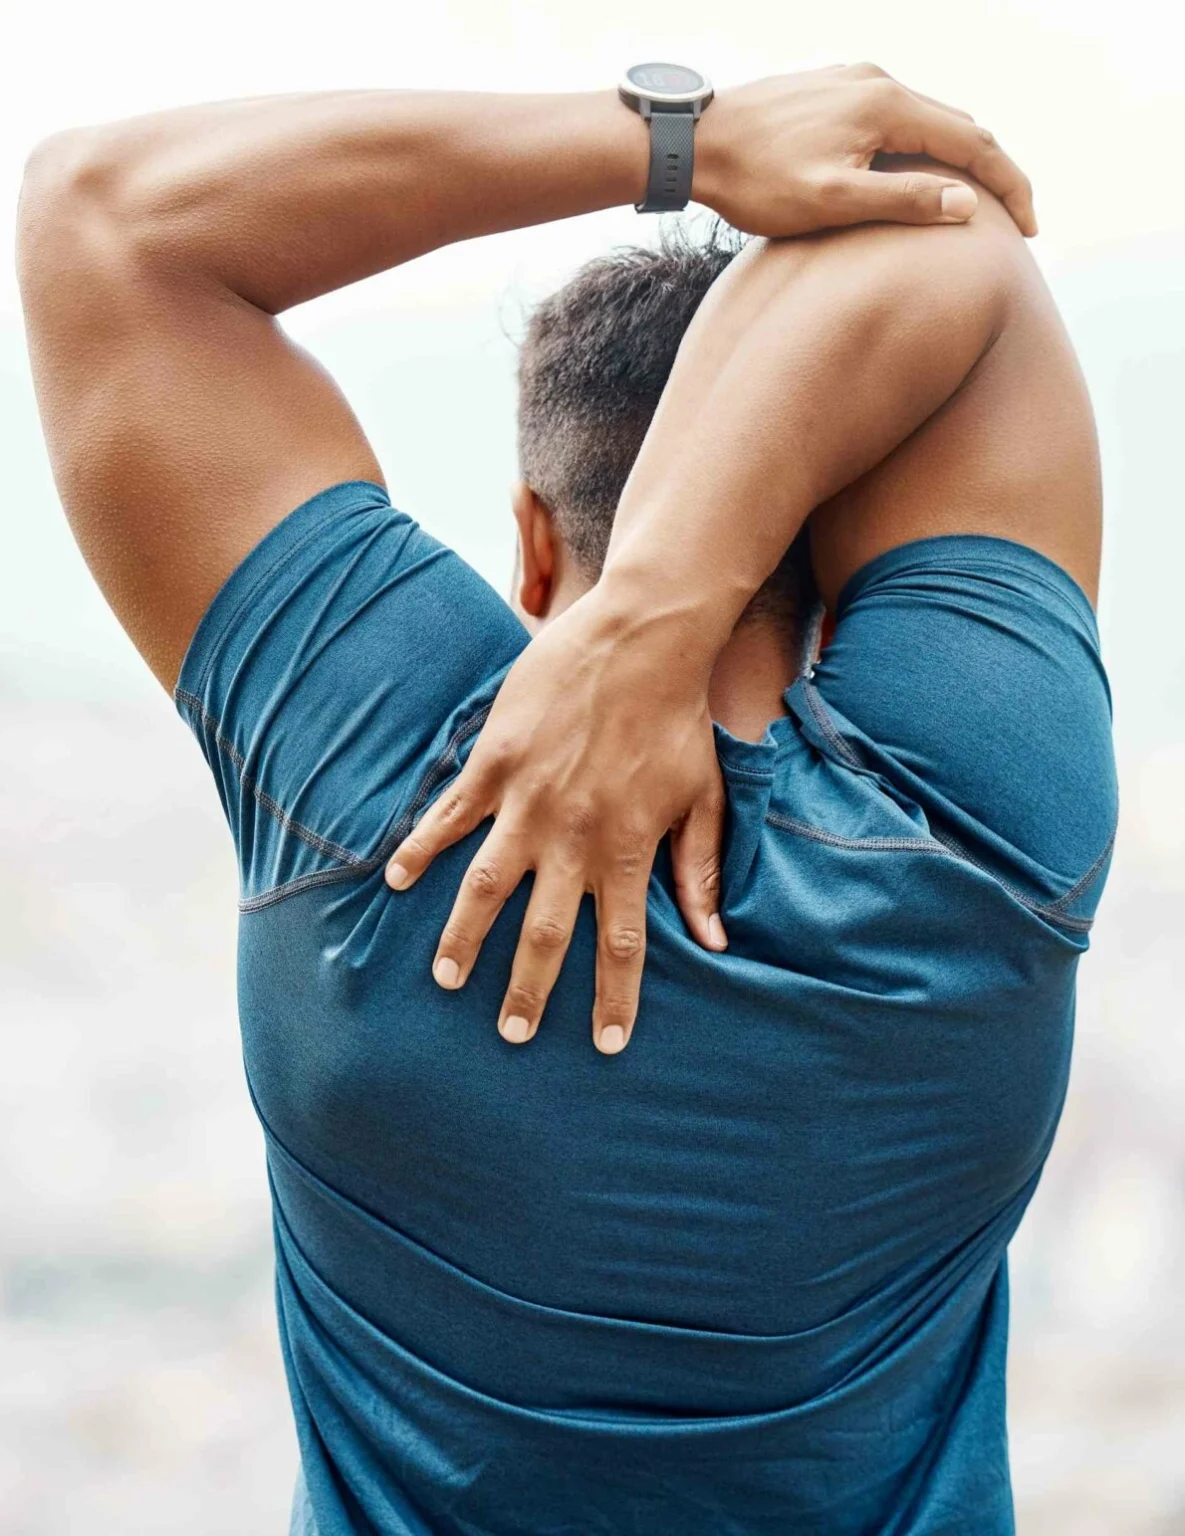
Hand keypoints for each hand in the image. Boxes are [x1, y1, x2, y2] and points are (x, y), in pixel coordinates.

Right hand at [385, 584, 726, 1053]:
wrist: (643, 640)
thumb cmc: (678, 720)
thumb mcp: (703, 798)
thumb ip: (700, 872)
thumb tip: (717, 939)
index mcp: (627, 850)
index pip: (621, 945)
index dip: (614, 998)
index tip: (607, 1044)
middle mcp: (573, 838)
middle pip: (545, 934)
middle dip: (526, 991)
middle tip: (511, 1035)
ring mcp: (528, 802)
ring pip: (486, 886)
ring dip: (464, 937)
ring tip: (446, 979)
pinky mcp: (495, 763)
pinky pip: (449, 816)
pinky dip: (421, 848)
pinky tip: (395, 878)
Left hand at [693, 63, 1036, 237]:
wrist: (693, 142)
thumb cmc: (755, 181)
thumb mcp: (832, 202)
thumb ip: (902, 201)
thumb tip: (969, 205)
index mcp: (886, 105)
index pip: (973, 142)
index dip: (1009, 186)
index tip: (1030, 228)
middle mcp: (876, 81)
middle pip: (957, 125)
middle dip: (992, 172)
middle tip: (1015, 220)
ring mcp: (853, 81)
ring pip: (926, 120)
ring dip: (957, 160)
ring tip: (975, 205)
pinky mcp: (832, 91)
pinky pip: (895, 118)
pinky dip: (921, 148)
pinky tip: (918, 177)